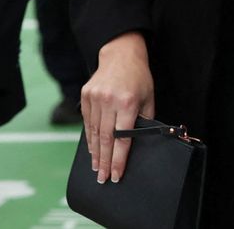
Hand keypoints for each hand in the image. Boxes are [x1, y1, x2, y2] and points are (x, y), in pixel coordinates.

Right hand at [81, 32, 154, 184]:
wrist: (120, 55)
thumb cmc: (139, 78)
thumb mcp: (148, 98)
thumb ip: (144, 121)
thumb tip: (139, 143)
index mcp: (128, 103)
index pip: (122, 138)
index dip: (119, 159)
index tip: (117, 175)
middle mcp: (109, 101)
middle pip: (106, 139)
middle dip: (105, 161)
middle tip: (103, 179)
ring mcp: (95, 98)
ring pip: (94, 132)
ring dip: (95, 153)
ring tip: (97, 168)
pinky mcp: (85, 96)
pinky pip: (87, 122)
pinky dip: (89, 138)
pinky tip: (92, 150)